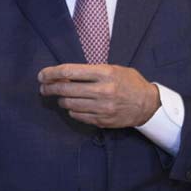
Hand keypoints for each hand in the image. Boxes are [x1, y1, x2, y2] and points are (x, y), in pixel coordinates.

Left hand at [38, 63, 159, 127]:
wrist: (148, 104)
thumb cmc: (128, 82)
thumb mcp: (112, 69)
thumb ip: (89, 71)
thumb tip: (63, 75)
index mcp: (105, 73)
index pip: (70, 71)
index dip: (51, 73)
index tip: (41, 75)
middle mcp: (103, 90)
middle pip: (65, 89)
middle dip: (49, 88)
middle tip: (43, 87)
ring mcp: (102, 107)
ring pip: (69, 104)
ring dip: (60, 99)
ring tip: (60, 96)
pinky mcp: (102, 121)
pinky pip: (77, 115)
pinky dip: (71, 110)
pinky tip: (73, 105)